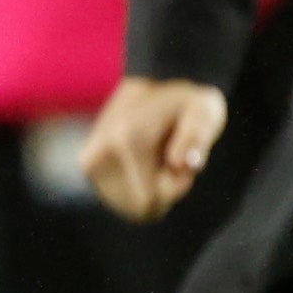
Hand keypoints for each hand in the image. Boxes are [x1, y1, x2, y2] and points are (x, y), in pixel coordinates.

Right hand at [81, 78, 228, 221]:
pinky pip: (120, 198)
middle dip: (163, 189)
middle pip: (139, 207)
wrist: (153, 84)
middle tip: (171, 156)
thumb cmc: (186, 103)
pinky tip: (143, 159)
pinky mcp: (87, 166)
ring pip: (129, 204)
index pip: (151, 202)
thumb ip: (197, 136)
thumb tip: (181, 165)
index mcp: (127, 140)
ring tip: (156, 154)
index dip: (176, 188)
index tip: (183, 161)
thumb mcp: (205, 110)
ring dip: (151, 187)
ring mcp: (90, 161)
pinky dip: (137, 185)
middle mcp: (100, 152)